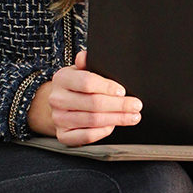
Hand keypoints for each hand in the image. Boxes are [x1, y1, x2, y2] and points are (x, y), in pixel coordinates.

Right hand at [27, 50, 142, 145]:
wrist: (61, 104)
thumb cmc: (77, 85)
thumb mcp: (80, 69)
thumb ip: (86, 62)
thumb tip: (86, 56)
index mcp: (62, 78)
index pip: (87, 82)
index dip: (107, 87)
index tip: (123, 91)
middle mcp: (57, 99)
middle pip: (93, 103)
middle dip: (119, 105)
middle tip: (135, 105)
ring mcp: (59, 118)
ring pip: (92, 120)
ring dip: (116, 119)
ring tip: (132, 117)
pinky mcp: (63, 135)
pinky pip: (86, 136)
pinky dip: (102, 132)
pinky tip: (113, 126)